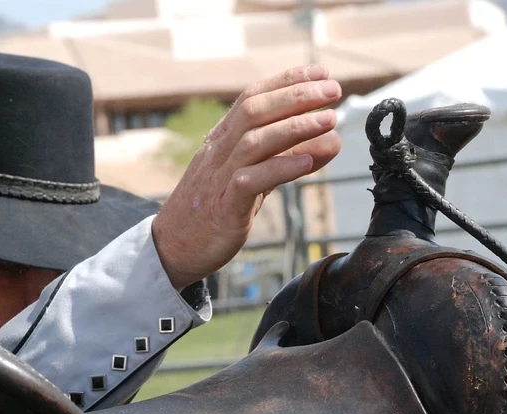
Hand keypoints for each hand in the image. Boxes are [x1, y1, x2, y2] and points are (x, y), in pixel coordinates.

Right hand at [151, 64, 341, 290]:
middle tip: (332, 89)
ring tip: (329, 119)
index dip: (286, 80)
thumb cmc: (216, 209)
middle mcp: (218, 152)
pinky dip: (280, 168)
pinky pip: (251, 182)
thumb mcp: (254, 178)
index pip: (252, 98)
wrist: (174, 247)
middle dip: (295, 96)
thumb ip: (287, 158)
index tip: (320, 71)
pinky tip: (307, 162)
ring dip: (294, 127)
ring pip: (254, 142)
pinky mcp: (225, 208)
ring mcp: (219, 178)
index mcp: (222, 140)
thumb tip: (332, 140)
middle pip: (254, 111)